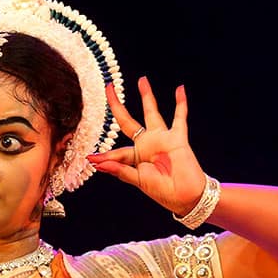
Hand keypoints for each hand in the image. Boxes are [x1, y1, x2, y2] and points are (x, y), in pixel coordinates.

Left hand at [87, 76, 206, 214]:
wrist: (187, 197)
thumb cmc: (163, 192)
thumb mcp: (139, 181)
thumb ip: (120, 170)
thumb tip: (97, 164)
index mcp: (136, 157)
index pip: (117, 152)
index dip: (104, 156)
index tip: (90, 158)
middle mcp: (146, 144)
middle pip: (127, 121)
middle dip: (117, 105)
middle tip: (108, 87)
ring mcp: (162, 139)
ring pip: (151, 113)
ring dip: (147, 96)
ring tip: (142, 80)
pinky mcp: (178, 138)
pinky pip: (179, 118)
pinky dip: (181, 104)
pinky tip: (179, 89)